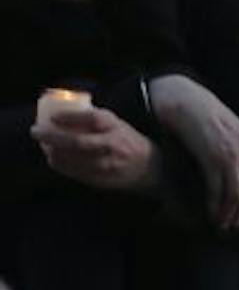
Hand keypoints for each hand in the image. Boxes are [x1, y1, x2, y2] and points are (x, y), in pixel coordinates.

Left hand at [33, 103, 156, 193]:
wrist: (151, 167)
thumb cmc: (129, 141)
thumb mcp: (118, 125)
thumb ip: (97, 121)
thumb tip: (66, 111)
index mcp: (117, 127)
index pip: (92, 119)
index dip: (70, 117)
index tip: (52, 117)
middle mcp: (112, 145)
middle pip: (77, 141)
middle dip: (53, 137)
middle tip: (36, 131)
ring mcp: (107, 164)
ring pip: (73, 159)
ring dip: (53, 153)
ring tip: (44, 146)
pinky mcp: (102, 179)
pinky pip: (75, 172)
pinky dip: (61, 165)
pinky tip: (54, 159)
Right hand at [147, 75, 238, 230]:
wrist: (187, 103)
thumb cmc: (207, 116)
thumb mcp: (233, 128)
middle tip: (237, 220)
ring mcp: (230, 153)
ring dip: (231, 212)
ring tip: (223, 222)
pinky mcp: (211, 159)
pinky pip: (217, 189)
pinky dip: (215, 205)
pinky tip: (211, 213)